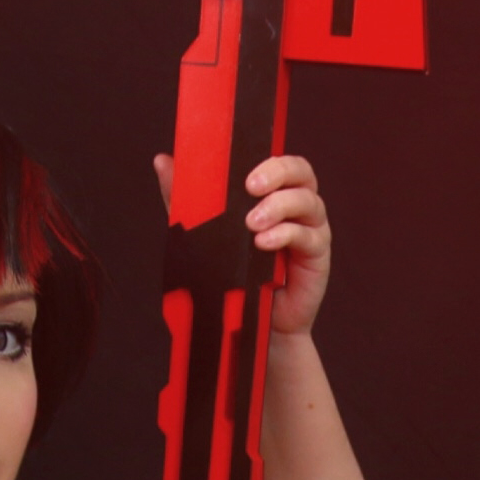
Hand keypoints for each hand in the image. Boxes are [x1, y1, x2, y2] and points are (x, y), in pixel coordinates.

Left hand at [156, 150, 333, 335]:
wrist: (246, 320)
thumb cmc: (230, 272)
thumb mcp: (204, 229)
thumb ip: (188, 196)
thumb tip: (163, 160)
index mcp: (274, 192)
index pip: (281, 161)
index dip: (268, 158)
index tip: (242, 169)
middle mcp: (297, 205)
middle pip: (302, 173)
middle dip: (277, 173)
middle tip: (250, 187)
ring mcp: (310, 228)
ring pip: (308, 201)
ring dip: (279, 206)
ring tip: (252, 224)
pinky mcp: (317, 255)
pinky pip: (308, 236)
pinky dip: (286, 235)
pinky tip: (264, 244)